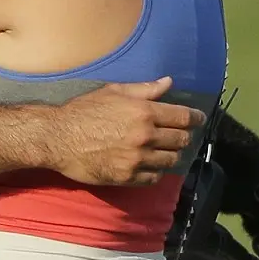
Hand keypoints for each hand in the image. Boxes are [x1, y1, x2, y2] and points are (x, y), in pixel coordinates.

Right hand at [43, 77, 205, 185]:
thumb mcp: (113, 92)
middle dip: (183, 136)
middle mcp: (146, 136)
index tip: (199, 118)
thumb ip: (144, 89)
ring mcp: (138, 159)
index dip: (195, 118)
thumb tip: (168, 82)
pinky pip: (155, 177)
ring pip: (171, 160)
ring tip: (164, 149)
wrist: (59, 137)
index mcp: (144, 112)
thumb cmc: (84, 110)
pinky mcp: (129, 177)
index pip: (182, 117)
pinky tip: (149, 163)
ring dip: (170, 154)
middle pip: (181, 140)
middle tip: (180, 134)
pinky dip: (156, 170)